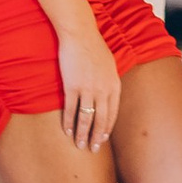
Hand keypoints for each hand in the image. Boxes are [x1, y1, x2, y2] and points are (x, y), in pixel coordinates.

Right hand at [57, 26, 121, 149]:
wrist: (80, 33)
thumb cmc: (93, 47)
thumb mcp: (109, 65)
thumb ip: (109, 82)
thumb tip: (108, 95)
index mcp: (114, 84)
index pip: (113, 113)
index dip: (107, 128)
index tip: (103, 139)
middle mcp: (103, 89)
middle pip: (101, 120)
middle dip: (97, 137)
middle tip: (93, 149)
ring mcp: (88, 88)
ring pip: (86, 118)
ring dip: (83, 134)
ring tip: (80, 145)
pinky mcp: (72, 86)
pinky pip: (71, 109)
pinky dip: (69, 122)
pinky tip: (67, 131)